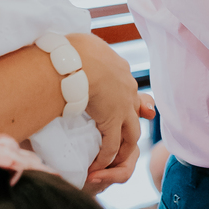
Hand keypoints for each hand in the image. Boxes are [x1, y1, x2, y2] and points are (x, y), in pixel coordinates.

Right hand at [72, 36, 152, 185]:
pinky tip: (98, 165)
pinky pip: (112, 145)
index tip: (126, 105)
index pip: (128, 86)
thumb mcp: (84, 43)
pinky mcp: (112, 122)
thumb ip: (85, 50)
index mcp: (119, 69)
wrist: (76, 61)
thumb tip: (72, 49)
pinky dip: (107, 157)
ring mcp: (123, 107)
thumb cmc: (73, 48)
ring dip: (123, 147)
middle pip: (136, 111)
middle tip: (127, 138)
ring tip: (114, 159)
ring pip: (131, 133)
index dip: (128, 98)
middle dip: (132, 124)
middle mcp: (127, 88)